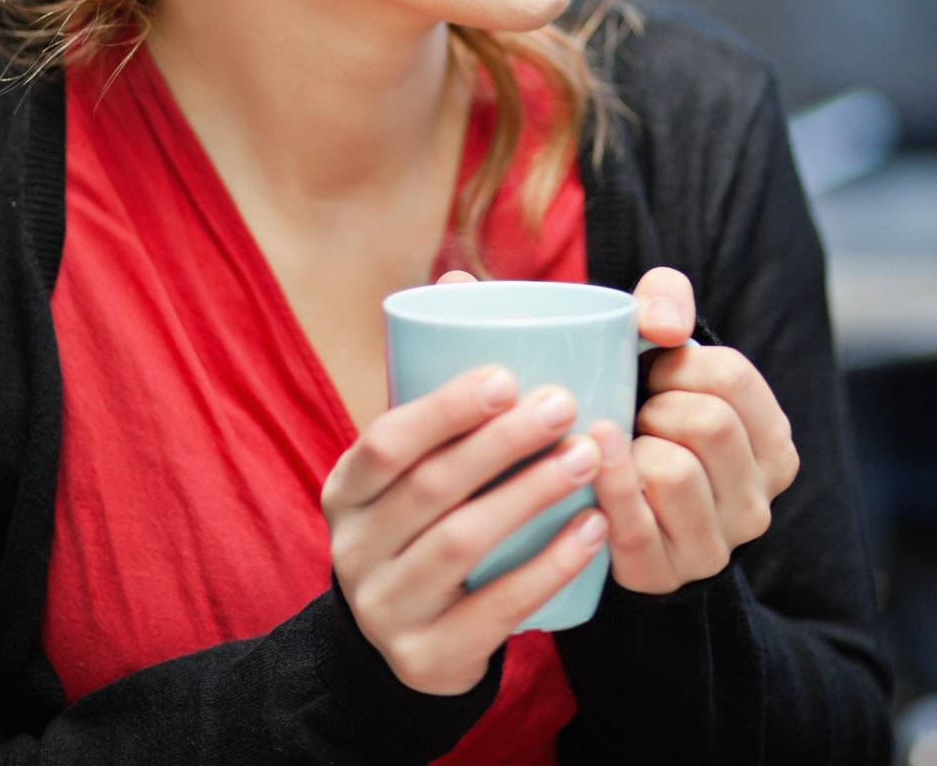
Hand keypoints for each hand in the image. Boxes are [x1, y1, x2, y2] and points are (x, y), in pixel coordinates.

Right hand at [319, 272, 608, 696]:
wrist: (402, 645)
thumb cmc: (420, 522)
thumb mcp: (408, 465)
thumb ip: (431, 383)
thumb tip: (458, 277)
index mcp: (344, 491)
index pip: (386, 441)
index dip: (445, 407)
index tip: (508, 374)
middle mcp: (352, 551)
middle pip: (431, 489)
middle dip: (504, 443)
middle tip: (567, 406)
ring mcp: (385, 611)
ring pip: (463, 545)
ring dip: (532, 495)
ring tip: (590, 457)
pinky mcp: (427, 660)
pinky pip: (494, 610)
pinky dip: (548, 567)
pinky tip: (592, 529)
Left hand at [585, 266, 800, 594]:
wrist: (603, 496)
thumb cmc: (641, 406)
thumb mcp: (660, 345)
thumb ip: (666, 299)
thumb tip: (665, 327)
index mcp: (774, 446)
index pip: (734, 377)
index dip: (679, 363)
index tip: (655, 371)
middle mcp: (758, 504)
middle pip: (711, 424)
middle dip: (658, 404)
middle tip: (636, 410)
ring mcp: (714, 546)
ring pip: (675, 472)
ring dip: (634, 446)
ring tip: (622, 444)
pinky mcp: (662, 574)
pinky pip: (634, 523)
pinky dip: (609, 481)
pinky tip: (592, 456)